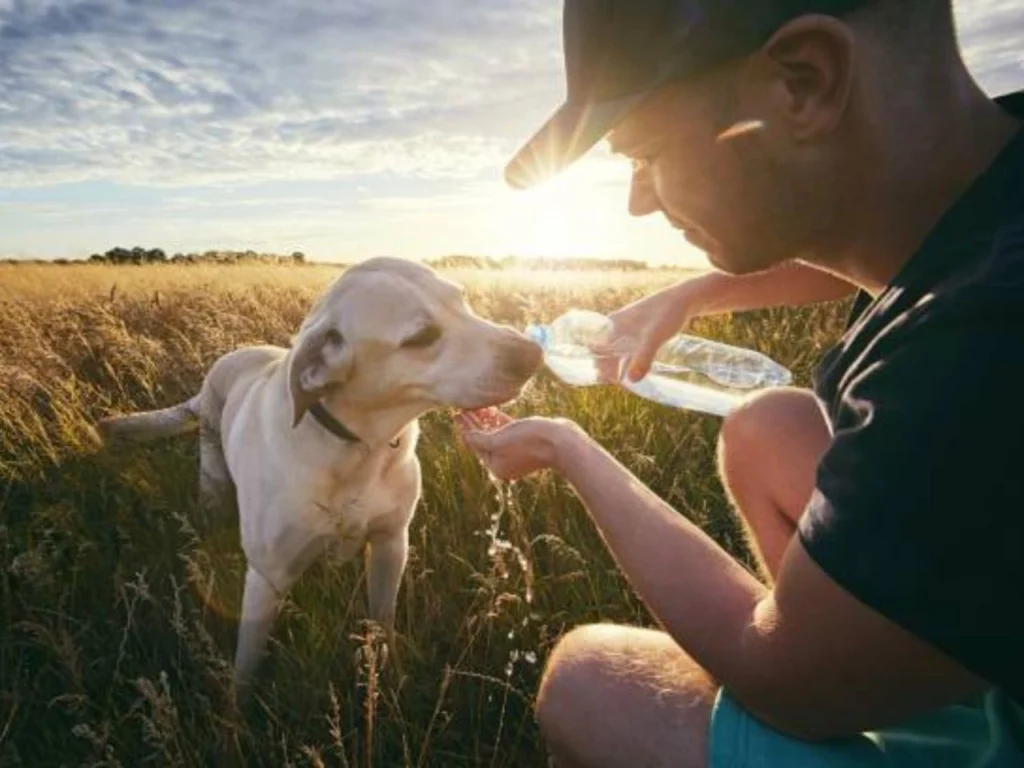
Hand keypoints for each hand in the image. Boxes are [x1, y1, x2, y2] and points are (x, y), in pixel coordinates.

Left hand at [454, 408, 577, 480]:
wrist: (562, 442)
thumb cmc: (529, 441)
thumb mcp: (498, 441)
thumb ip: (479, 440)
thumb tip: (465, 437)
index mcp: (496, 466)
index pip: (475, 445)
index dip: (466, 428)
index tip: (457, 414)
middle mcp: (505, 461)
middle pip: (484, 439)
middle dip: (473, 423)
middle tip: (462, 407)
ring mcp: (516, 450)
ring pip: (495, 433)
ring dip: (485, 419)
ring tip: (475, 405)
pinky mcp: (526, 439)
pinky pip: (507, 429)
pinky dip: (498, 419)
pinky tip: (491, 408)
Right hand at [594, 279, 703, 382]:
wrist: (686, 298)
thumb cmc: (667, 313)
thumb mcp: (654, 336)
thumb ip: (643, 357)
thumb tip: (631, 381)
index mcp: (613, 323)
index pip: (595, 346)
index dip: (596, 362)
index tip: (604, 378)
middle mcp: (618, 324)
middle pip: (605, 349)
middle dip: (607, 365)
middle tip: (616, 382)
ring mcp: (630, 327)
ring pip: (618, 348)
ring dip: (619, 362)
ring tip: (624, 379)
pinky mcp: (643, 330)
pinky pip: (630, 347)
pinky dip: (630, 358)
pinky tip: (638, 367)